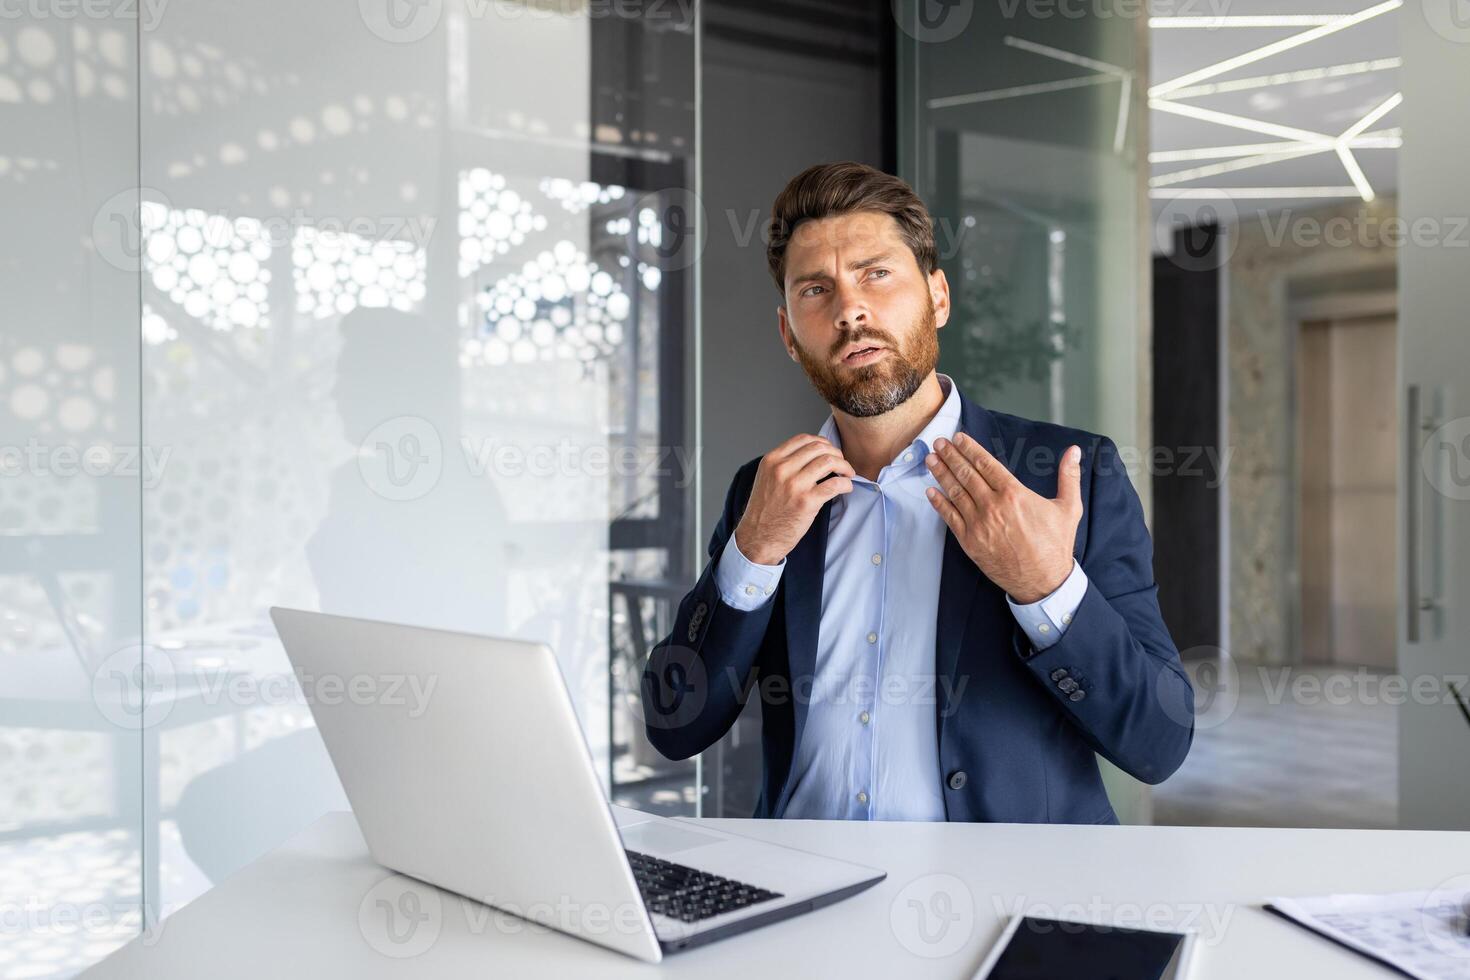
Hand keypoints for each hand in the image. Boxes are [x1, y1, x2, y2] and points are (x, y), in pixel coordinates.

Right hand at [733, 434, 854, 564]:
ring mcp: (794, 485)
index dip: (822, 441)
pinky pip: (835, 484)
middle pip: (819, 448)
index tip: (830, 450)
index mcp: (772, 461)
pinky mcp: (806, 502)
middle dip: (836, 453)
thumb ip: (784, 464)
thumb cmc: (765, 511)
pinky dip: (846, 484)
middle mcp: (782, 469)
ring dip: (844, 466)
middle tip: (842, 463)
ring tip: (847, 474)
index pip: (803, 439)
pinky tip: (846, 487)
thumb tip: (812, 455)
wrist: (758, 537)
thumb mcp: (767, 478)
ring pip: (829, 462)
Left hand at [924, 432, 1080, 603]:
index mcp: (1014, 494)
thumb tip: (1075, 451)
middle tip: (938, 443)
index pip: (986, 464)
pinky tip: (931, 491)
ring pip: (955, 493)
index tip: (958, 438)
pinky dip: (939, 503)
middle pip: (966, 474)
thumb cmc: (1055, 546)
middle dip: (950, 456)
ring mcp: (979, 525)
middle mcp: (993, 506)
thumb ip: (1069, 476)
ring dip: (941, 474)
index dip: (969, 449)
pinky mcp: (970, 542)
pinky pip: (950, 518)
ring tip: (931, 460)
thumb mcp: (1069, 508)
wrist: (1043, 582)